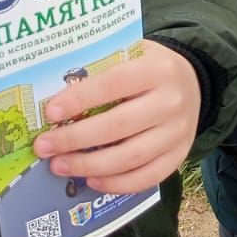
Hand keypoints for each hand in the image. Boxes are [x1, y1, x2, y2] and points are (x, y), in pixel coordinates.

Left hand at [33, 40, 201, 192]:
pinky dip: (116, 184)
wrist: (193, 82)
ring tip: (59, 166)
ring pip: (130, 157)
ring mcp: (178, 132)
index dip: (80, 99)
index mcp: (157, 69)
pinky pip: (146, 178)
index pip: (114, 83)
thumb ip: (102, 67)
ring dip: (89, 165)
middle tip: (44, 146)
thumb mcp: (132, 53)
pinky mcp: (179, 155)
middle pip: (118, 126)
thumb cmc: (149, 67)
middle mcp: (171, 101)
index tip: (50, 113)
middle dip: (75, 139)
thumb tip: (54, 91)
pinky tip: (91, 180)